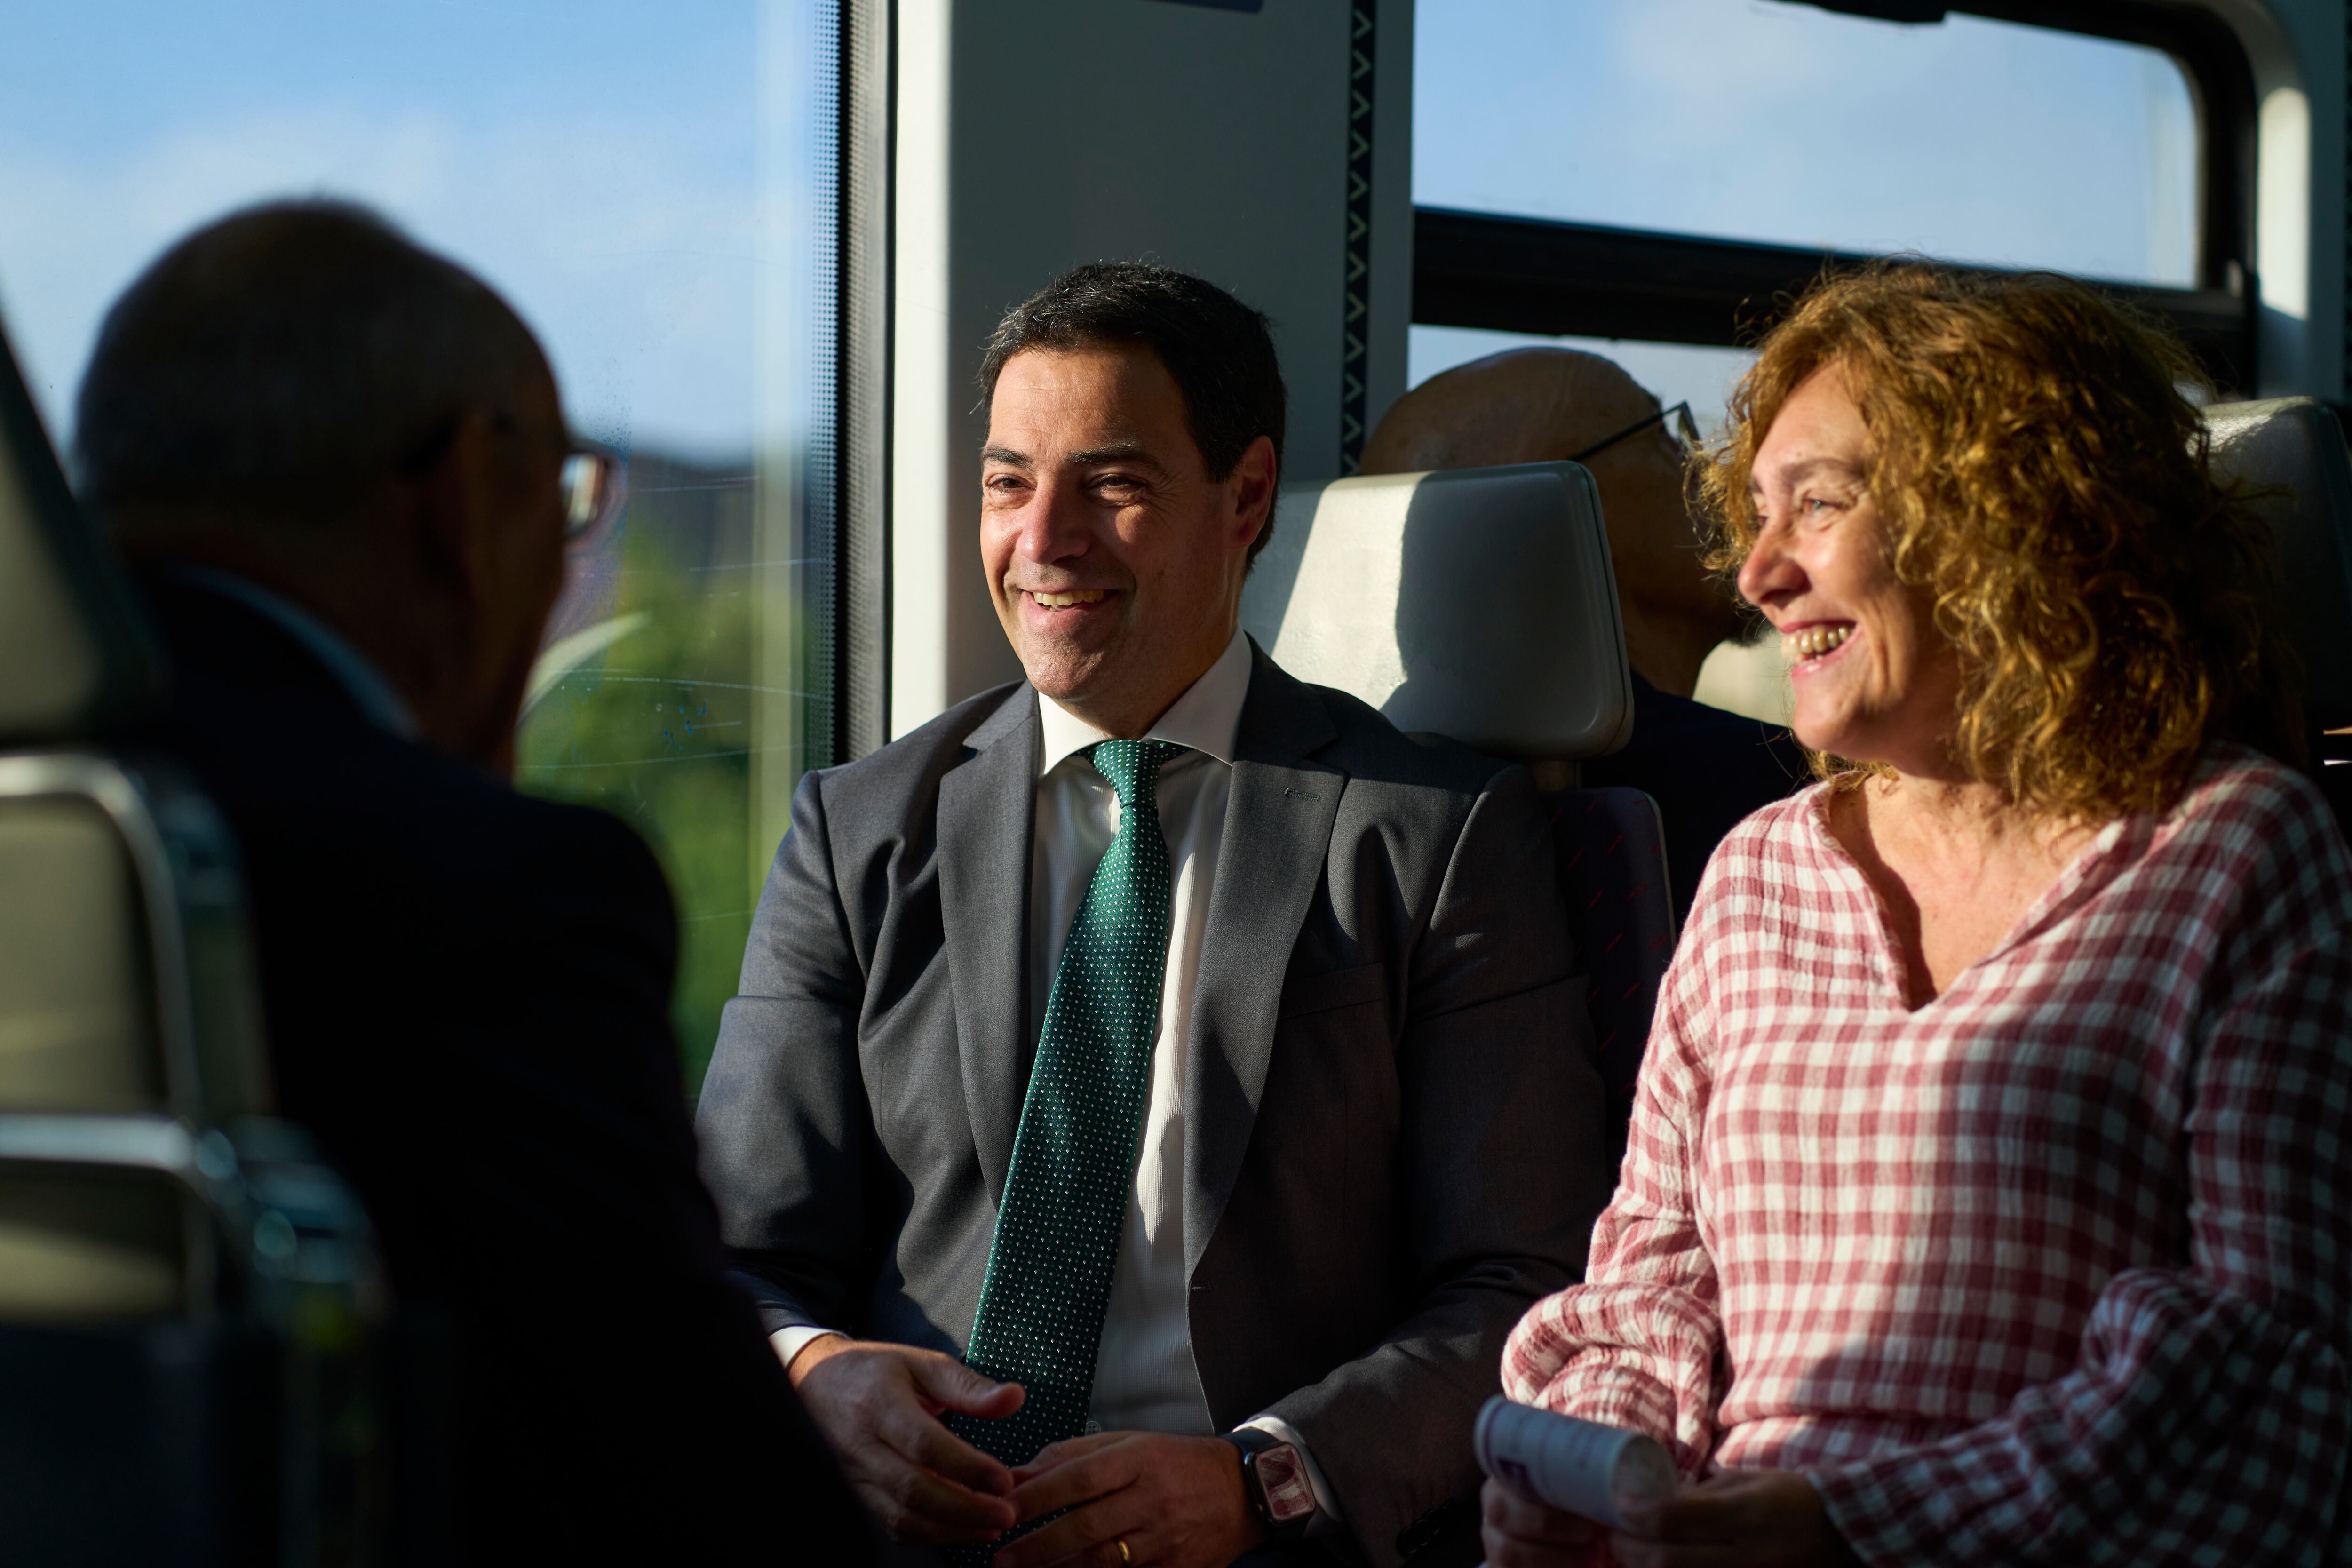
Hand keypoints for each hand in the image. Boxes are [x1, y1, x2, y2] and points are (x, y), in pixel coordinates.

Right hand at [787, 1336, 1025, 1545]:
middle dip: (964, 1509)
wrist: (819, 1383)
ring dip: (949, 1530)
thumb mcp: (924, 1364)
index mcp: (880, 1405)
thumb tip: (1015, 1398)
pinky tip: (960, 1531)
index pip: (924, 1444)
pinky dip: (928, 1535)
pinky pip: (891, 1525)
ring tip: (990, 1528)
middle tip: (1006, 1514)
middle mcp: (863, 1445)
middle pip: (913, 1489)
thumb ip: (969, 1386)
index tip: (1003, 1480)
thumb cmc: (879, 1372)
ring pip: (900, 1517)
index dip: (966, 1467)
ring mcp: (857, 1475)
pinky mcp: (858, 1493)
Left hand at [991, 1431, 1263, 1567]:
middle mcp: (1152, 1499)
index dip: (1037, 1495)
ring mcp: (1165, 1539)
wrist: (1243, 1492)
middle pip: (1086, 1525)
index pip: (1079, 1477)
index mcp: (1139, 1459)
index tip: (1002, 1509)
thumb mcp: (1129, 1443)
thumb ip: (1073, 1455)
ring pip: (1102, 1560)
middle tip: (999, 1558)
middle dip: (1037, 1544)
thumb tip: (1019, 1474)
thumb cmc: (1175, 1462)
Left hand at [1483, 1470, 1860, 1567]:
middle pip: (1669, 1560)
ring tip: (1636, 1554)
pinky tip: (1665, 1565)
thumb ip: (1705, 1494)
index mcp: (1747, 1513)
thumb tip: (1655, 1499)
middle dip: (1633, 1549)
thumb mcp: (1753, 1482)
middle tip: (1616, 1536)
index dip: (1638, 1514)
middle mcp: (1749, 1553)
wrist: (1852, 1537)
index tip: (1616, 1506)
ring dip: (1651, 1567)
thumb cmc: (1797, 1499)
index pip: (1675, 1518)